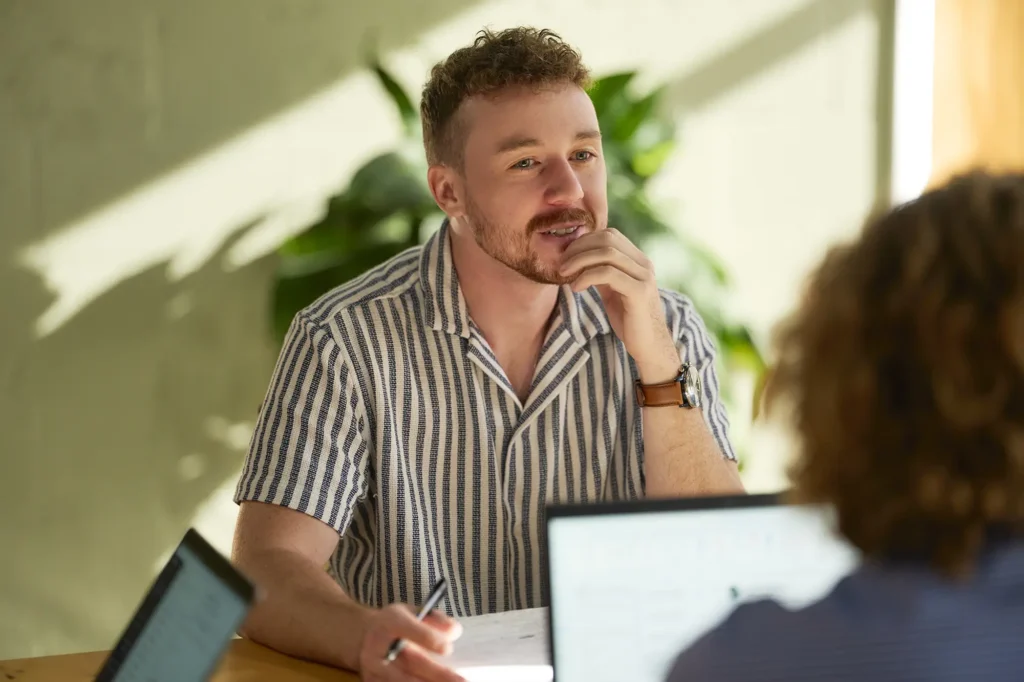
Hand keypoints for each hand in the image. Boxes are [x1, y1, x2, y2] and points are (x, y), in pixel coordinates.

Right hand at [358, 604, 464, 681]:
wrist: (363, 638)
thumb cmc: (396, 625)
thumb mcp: (413, 612)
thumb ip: (436, 619)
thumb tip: (454, 632)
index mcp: (390, 622)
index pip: (408, 629)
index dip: (428, 639)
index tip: (448, 649)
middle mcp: (378, 646)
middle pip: (411, 662)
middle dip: (437, 674)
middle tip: (461, 681)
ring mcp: (374, 668)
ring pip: (403, 681)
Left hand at [560, 228, 677, 378]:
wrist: (649, 346)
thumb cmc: (629, 320)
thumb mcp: (612, 291)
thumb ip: (601, 274)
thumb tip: (578, 260)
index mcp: (638, 260)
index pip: (609, 235)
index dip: (584, 241)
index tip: (566, 256)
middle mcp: (643, 264)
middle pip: (607, 239)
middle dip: (579, 248)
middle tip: (561, 265)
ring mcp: (643, 276)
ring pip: (607, 253)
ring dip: (579, 261)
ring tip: (564, 274)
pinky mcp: (639, 292)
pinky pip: (608, 274)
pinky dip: (587, 277)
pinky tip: (576, 288)